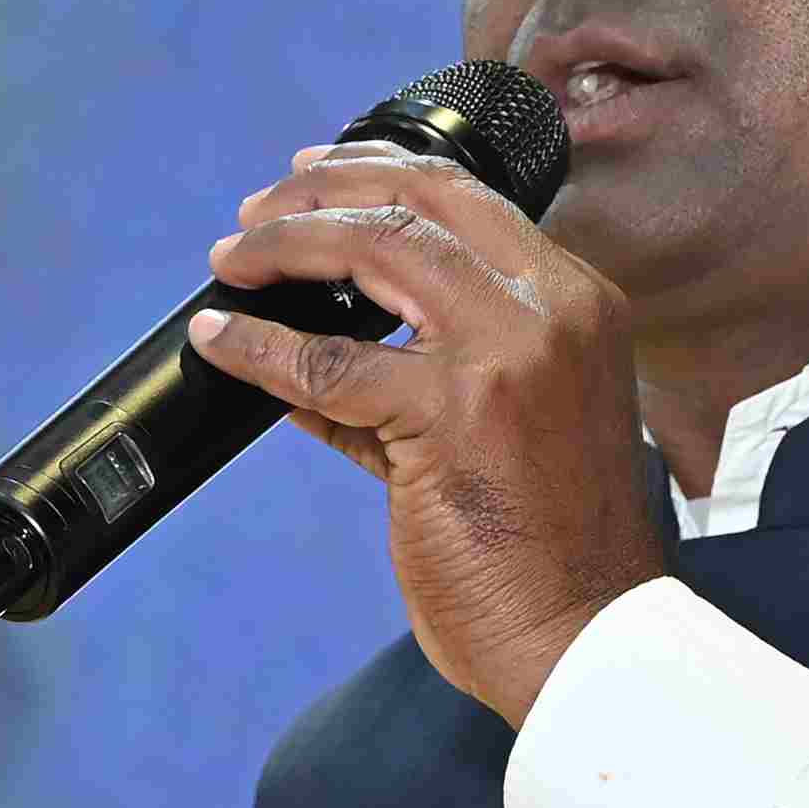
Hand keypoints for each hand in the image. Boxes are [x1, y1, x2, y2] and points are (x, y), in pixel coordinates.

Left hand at [187, 141, 671, 724]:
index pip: (466, 199)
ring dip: (284, 246)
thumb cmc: (553, 548)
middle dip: (319, 192)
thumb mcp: (520, 424)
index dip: (377, 171)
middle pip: (417, 202)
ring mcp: (506, 358)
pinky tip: (222, 340)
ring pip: (373, 251)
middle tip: (255, 214)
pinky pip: (327, 364)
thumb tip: (317, 339)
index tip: (313, 173)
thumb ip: (429, 372)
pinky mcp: (451, 417)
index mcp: (576, 302)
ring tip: (232, 260)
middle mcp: (552, 311)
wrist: (587, 636)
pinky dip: (260, 346)